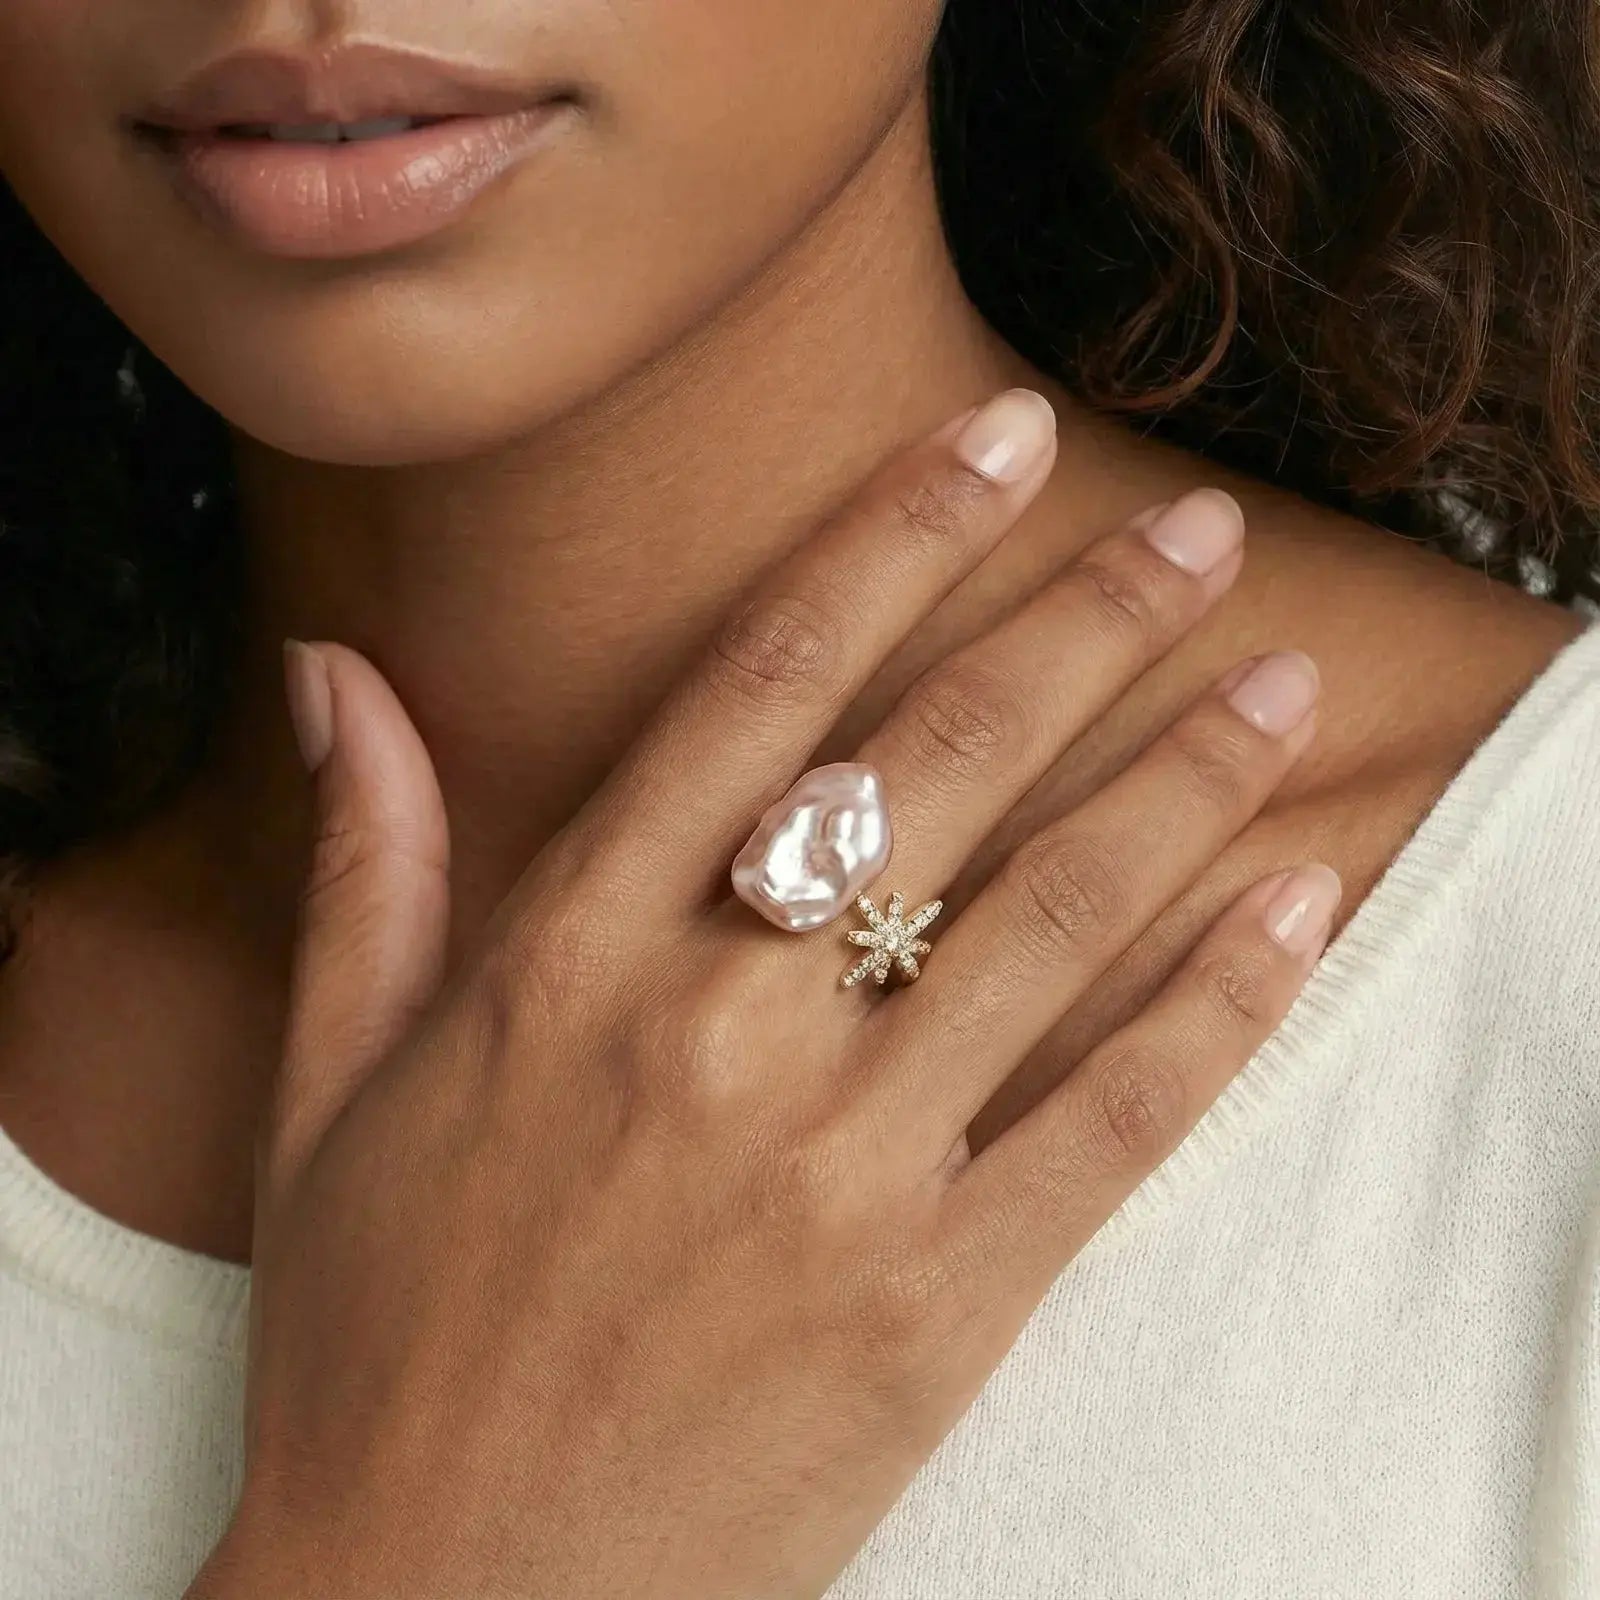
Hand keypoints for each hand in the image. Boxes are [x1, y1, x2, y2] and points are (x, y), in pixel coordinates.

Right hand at [189, 388, 1333, 1599]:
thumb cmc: (377, 1335)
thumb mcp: (332, 1088)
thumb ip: (366, 863)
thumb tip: (332, 673)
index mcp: (566, 959)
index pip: (763, 687)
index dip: (893, 541)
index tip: (996, 444)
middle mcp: (712, 1032)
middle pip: (941, 770)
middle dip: (1083, 627)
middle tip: (1189, 532)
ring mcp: (837, 1171)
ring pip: (1054, 923)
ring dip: (1185, 786)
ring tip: (1279, 689)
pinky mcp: (934, 1307)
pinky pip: (1111, 1125)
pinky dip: (1220, 1006)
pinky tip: (1297, 903)